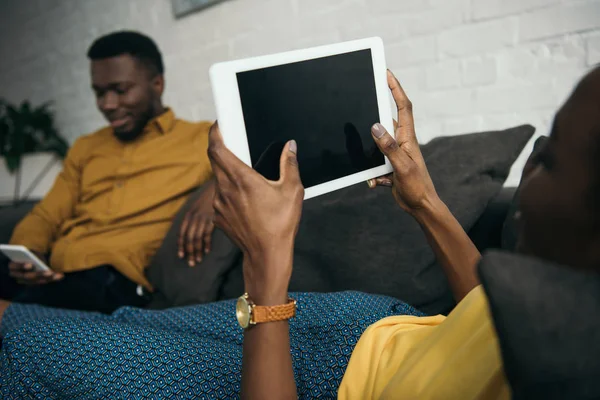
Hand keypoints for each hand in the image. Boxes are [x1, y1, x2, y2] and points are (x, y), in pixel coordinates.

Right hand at [8, 254, 63, 284]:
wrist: (23, 262)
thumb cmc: (27, 255)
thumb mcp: (28, 253)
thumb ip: (32, 255)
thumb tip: (40, 259)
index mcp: (13, 265)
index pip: (14, 266)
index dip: (21, 266)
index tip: (30, 265)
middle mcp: (16, 275)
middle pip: (27, 276)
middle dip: (39, 274)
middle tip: (49, 272)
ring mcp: (24, 281)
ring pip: (35, 282)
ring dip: (47, 278)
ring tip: (57, 275)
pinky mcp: (32, 283)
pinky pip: (41, 282)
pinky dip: (51, 279)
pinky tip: (60, 276)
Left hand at [178, 181, 215, 266]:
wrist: (219, 187)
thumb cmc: (208, 198)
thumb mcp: (196, 206)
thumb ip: (192, 217)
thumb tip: (186, 228)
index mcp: (188, 215)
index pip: (181, 233)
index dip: (180, 245)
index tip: (180, 256)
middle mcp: (194, 218)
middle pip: (189, 238)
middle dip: (189, 252)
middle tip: (190, 263)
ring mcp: (203, 218)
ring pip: (197, 238)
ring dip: (197, 251)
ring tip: (198, 260)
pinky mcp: (212, 219)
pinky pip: (207, 234)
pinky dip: (206, 244)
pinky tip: (206, 251)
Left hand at [207, 123, 303, 303]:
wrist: (267, 254)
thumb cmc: (280, 223)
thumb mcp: (292, 191)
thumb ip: (290, 164)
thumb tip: (290, 146)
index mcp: (241, 178)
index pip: (217, 149)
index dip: (214, 134)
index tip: (218, 126)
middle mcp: (225, 189)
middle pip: (214, 161)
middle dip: (222, 151)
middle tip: (235, 147)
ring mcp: (219, 205)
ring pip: (218, 181)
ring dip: (227, 175)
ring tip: (246, 181)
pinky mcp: (218, 217)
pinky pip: (220, 199)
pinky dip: (229, 194)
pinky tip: (246, 202)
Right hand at [368, 70, 438, 214]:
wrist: (421, 206)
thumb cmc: (417, 186)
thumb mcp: (402, 166)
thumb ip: (389, 146)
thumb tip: (375, 126)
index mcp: (408, 137)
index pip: (403, 106)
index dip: (395, 89)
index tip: (386, 74)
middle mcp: (401, 142)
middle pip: (385, 122)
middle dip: (374, 120)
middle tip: (363, 109)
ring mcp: (395, 153)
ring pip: (376, 146)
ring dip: (370, 159)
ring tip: (378, 173)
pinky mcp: (389, 165)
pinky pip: (374, 165)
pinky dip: (373, 175)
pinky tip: (378, 184)